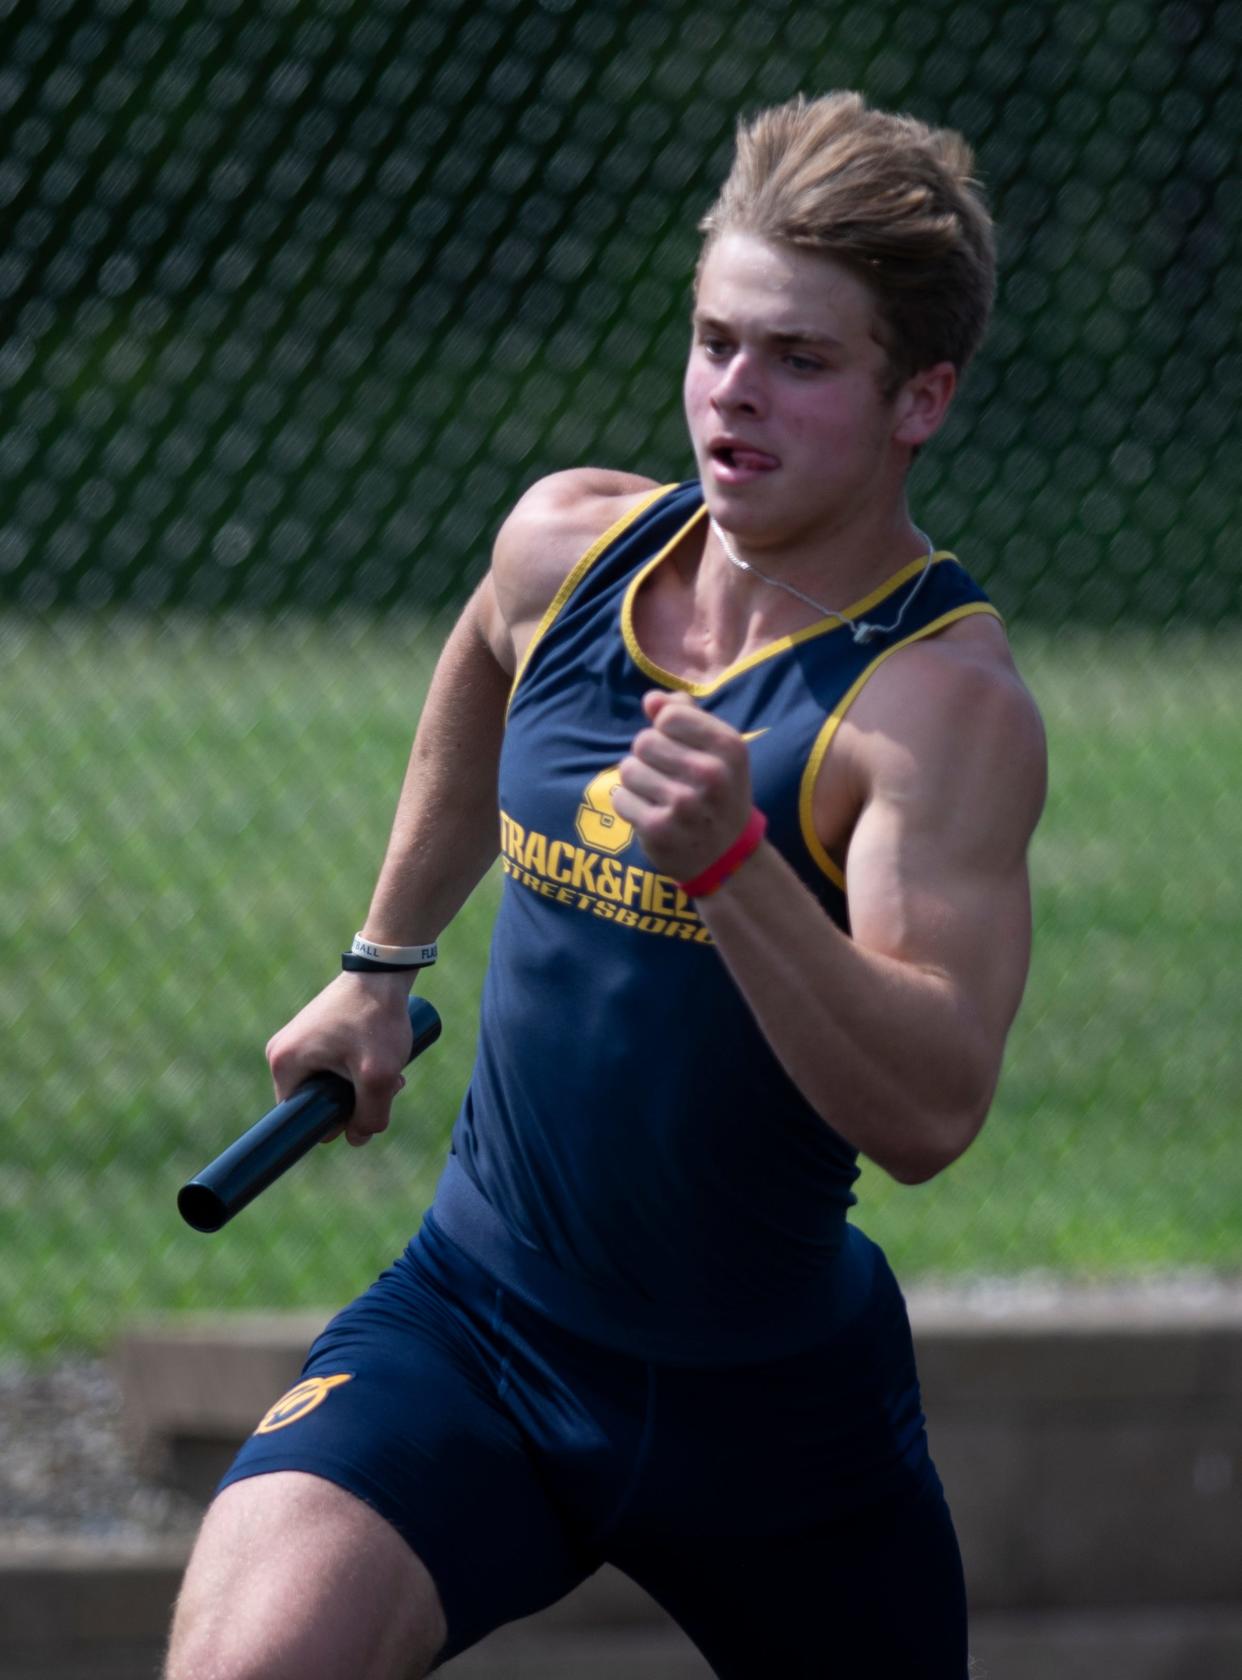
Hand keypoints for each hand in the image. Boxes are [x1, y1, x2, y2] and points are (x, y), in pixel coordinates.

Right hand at [265, 970, 411, 1147]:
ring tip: (390, 1071)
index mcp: (283, 1063)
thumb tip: (358, 1139)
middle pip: (317, 1101)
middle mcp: (281, 1052)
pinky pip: (333, 1066)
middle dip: (353, 1101)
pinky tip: (381, 1060)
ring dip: (361, 1086)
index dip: (335, 1121)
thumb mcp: (379, 1076)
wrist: (384, 971)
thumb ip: (370, 1116)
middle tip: (385, 1085)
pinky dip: (357, 1069)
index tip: (363, 1105)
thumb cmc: (376, 1018)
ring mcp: (297, 1040)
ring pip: (330, 1084)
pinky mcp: (315, 1032)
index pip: (301, 1117)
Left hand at [611, 690, 752, 880]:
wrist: (726, 855)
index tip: (680, 747)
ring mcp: (685, 804)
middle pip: (644, 741)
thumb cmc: (716, 790)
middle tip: (668, 776)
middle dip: (649, 756)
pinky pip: (620, 798)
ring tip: (659, 795)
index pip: (669, 715)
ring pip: (628, 769)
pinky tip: (651, 814)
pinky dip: (629, 804)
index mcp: (729, 747)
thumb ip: (685, 715)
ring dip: (637, 780)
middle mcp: (711, 775)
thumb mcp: (716, 750)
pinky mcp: (659, 829)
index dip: (666, 729)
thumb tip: (651, 700)